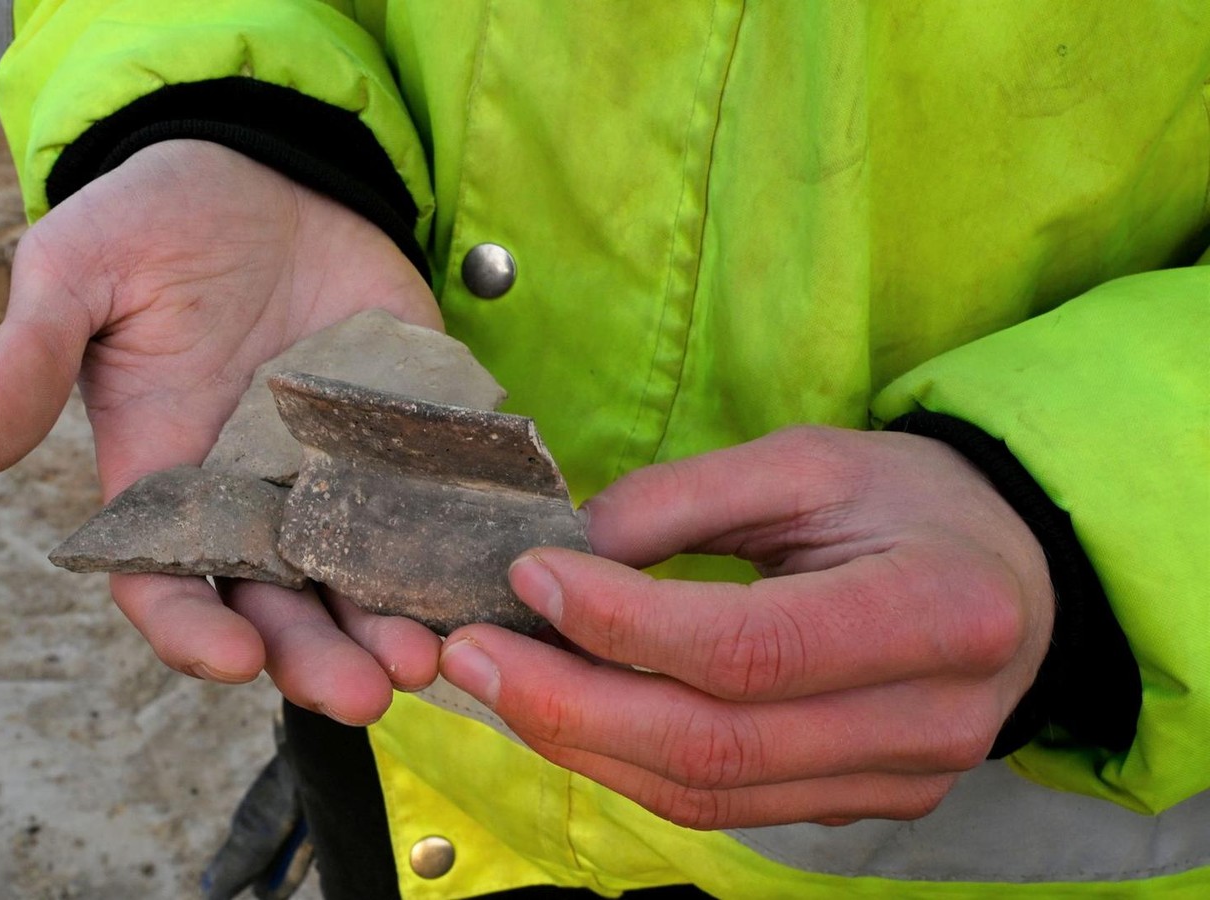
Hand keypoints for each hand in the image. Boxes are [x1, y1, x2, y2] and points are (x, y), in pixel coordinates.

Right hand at [0, 140, 442, 723]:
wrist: (262, 168)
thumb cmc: (152, 223)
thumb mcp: (76, 274)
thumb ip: (29, 358)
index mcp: (164, 483)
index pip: (168, 587)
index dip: (195, 632)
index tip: (234, 658)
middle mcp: (251, 500)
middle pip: (279, 610)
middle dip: (317, 659)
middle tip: (366, 691)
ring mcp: (335, 475)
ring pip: (360, 580)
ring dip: (390, 626)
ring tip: (427, 653)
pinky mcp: (406, 436)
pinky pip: (431, 506)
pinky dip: (454, 548)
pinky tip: (483, 574)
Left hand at [439, 426, 1055, 828]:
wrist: (1008, 576)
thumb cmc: (907, 501)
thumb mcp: (807, 460)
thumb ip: (682, 501)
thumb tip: (560, 556)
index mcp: (939, 611)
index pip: (753, 647)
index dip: (626, 624)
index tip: (529, 575)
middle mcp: (928, 722)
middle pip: (715, 746)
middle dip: (569, 705)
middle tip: (469, 652)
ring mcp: (895, 783)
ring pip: (704, 795)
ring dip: (580, 743)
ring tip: (495, 681)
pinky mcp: (856, 808)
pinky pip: (719, 806)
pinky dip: (626, 763)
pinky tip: (564, 713)